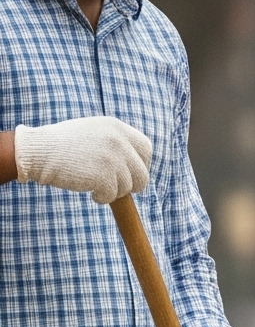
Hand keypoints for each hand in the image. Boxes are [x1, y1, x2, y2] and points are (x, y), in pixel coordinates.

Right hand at [13, 117, 151, 201]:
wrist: (36, 151)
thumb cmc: (60, 146)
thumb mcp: (92, 133)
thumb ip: (114, 141)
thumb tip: (135, 163)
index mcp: (117, 127)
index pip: (145, 148)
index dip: (142, 164)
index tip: (132, 174)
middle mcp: (119, 140)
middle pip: (142, 172)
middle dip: (132, 185)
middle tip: (116, 189)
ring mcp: (113, 158)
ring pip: (127, 186)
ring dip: (114, 192)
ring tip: (96, 188)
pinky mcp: (104, 175)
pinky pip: (113, 195)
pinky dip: (103, 198)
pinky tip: (93, 194)